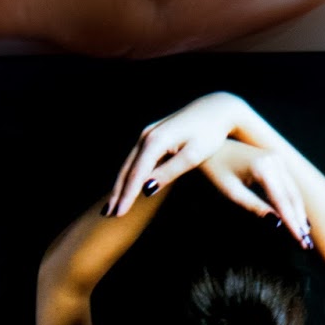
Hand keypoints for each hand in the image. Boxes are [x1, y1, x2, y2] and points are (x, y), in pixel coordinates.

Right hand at [105, 93, 243, 216]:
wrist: (216, 109)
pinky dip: (128, 176)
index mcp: (156, 141)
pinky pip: (135, 159)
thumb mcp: (193, 156)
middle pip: (127, 169)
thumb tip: (147, 190)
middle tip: (108, 215)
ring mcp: (147, 134)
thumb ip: (170, 172)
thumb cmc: (210, 134)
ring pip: (128, 164)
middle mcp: (147, 135)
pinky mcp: (152, 135)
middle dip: (117, 193)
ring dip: (119, 186)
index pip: (137, 174)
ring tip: (111, 206)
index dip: (127, 196)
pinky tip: (124, 188)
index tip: (119, 215)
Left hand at [200, 139, 311, 246]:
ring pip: (293, 190)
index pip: (282, 200)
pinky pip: (288, 184)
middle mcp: (274, 160)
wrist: (212, 148)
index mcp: (263, 167)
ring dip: (299, 212)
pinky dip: (292, 202)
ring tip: (304, 233)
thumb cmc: (217, 171)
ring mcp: (277, 158)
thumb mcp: (233, 193)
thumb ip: (256, 207)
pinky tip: (297, 217)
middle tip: (306, 243)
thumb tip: (277, 223)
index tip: (299, 240)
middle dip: (299, 219)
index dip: (292, 221)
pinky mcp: (276, 160)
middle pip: (292, 195)